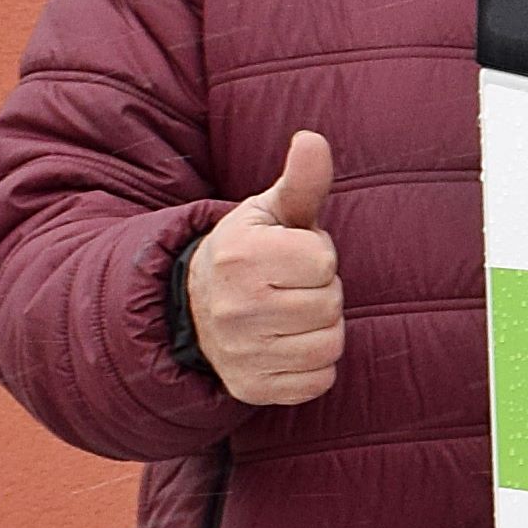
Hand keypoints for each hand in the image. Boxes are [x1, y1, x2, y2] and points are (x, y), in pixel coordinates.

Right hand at [186, 130, 343, 407]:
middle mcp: (234, 307)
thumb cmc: (250, 251)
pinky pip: (319, 381)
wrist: (197, 307)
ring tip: (291, 313)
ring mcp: (240, 352)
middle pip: (331, 304)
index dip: (317, 255)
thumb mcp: (270, 212)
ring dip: (322, 328)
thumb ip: (301, 181)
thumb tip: (313, 138)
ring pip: (329, 344)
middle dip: (322, 292)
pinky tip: (287, 344)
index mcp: (239, 256)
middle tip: (290, 287)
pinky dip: (313, 365)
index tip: (291, 256)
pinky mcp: (252, 388)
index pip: (324, 260)